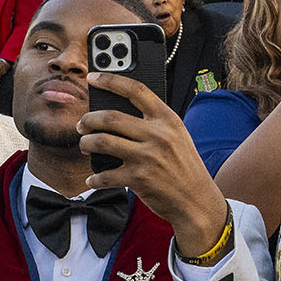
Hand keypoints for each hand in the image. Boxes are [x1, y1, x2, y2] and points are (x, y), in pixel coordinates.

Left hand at [79, 71, 227, 254]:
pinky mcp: (138, 179)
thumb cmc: (184, 167)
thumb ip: (154, 122)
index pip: (136, 90)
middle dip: (88, 120)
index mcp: (168, 119)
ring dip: (86, 143)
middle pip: (110, 117)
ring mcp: (147, 157)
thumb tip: (117, 112)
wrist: (198, 202)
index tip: (92, 78)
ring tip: (85, 146)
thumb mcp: (177, 137)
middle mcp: (158, 135)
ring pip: (102, 141)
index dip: (111, 80)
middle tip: (82, 125)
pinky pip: (105, 175)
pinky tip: (93, 179)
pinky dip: (95, 178)